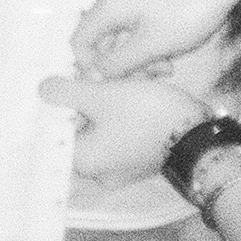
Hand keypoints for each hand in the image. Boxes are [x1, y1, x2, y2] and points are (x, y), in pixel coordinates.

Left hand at [39, 72, 208, 185]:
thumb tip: (42, 89)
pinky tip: (140, 83)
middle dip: (92, 91)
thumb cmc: (145, 115)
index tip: (71, 74)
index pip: (58, 126)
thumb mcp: (101, 95)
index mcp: (83, 160)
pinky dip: (127, 106)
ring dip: (112, 94)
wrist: (198, 133)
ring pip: (104, 121)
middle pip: (82, 122)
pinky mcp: (139, 157)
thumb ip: (66, 91)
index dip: (62, 97)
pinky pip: (123, 129)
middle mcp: (98, 170)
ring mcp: (120, 166)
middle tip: (103, 69)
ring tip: (130, 73)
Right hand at [72, 0, 240, 80]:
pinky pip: (137, 27)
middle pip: (101, 39)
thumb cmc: (186, 13)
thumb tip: (93, 75)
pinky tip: (168, 57)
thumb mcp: (151, 45)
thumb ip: (117, 63)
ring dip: (137, 58)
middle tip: (146, 79)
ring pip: (122, 36)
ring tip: (164, 69)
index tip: (113, 84)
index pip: (80, 40)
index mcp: (109, 4)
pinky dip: (147, 45)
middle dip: (119, 64)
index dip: (89, 66)